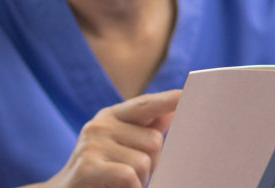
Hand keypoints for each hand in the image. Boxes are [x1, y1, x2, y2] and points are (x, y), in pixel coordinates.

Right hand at [42, 89, 181, 187]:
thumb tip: (173, 110)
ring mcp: (91, 144)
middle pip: (154, 141)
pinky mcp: (88, 166)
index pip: (144, 105)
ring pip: (144, 162)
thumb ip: (144, 130)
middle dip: (153, 165)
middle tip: (134, 176)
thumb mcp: (121, 147)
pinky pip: (129, 176)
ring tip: (123, 184)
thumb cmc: (99, 172)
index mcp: (109, 117)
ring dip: (141, 181)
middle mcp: (99, 125)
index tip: (186, 95)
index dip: (166, 100)